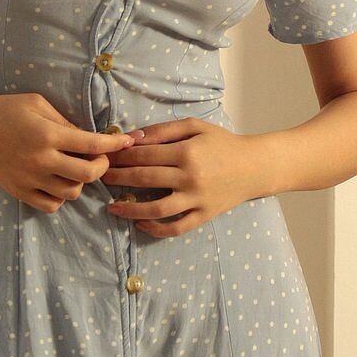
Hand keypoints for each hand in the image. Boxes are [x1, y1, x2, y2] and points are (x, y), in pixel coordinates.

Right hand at [0, 93, 143, 211]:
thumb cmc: (3, 109)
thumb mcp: (37, 104)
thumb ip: (64, 121)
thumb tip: (87, 137)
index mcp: (48, 135)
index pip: (93, 144)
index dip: (116, 143)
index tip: (127, 141)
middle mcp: (41, 160)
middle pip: (88, 174)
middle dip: (103, 166)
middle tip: (100, 158)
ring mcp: (30, 179)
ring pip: (72, 193)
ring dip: (81, 182)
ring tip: (76, 169)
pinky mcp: (19, 191)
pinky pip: (51, 205)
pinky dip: (61, 197)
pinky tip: (58, 182)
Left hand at [102, 116, 258, 236]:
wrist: (255, 166)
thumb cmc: (222, 143)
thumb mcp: (195, 127)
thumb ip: (163, 130)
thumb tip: (132, 138)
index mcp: (187, 152)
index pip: (144, 155)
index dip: (121, 156)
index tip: (105, 156)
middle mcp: (190, 177)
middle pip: (144, 179)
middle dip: (118, 178)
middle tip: (101, 178)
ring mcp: (197, 199)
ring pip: (156, 209)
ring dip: (129, 209)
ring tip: (111, 207)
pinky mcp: (204, 215)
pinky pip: (176, 227)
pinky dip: (156, 229)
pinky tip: (140, 224)